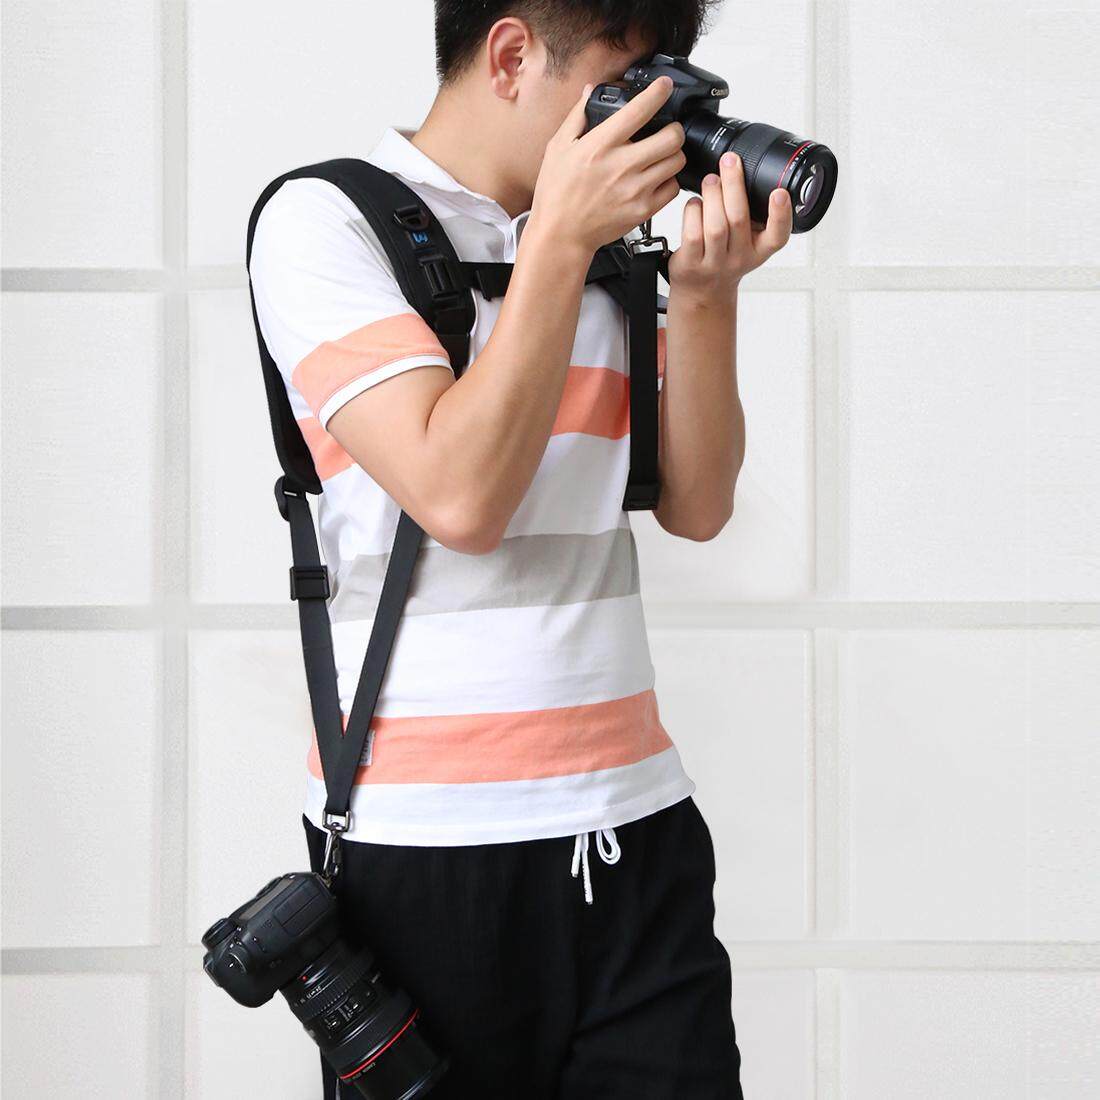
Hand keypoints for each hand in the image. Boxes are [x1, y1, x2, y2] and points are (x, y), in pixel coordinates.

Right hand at [529, 76, 685, 254]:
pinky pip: (673, 188)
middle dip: (673, 128)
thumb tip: (590, 91)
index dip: (658, 92)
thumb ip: (577, 116)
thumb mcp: (557, 148)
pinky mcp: (643, 210)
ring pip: (676, 161)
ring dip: (673, 154)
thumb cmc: (556, 195)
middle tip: (667, 130)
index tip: (664, 86)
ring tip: (661, 155)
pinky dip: (669, 180)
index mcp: (600, 145)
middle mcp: (621, 166)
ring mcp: (635, 190)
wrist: (560, 235)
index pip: (639, 110)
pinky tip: (656, 178)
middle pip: (671, 137)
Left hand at [667, 150, 792, 300]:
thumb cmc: (725, 257)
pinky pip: (692, 233)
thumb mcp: (748, 241)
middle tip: (730, 161)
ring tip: (711, 180)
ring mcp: (715, 263)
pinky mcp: (692, 264)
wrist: (702, 291)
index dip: (781, 215)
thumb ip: (752, 214)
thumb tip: (744, 169)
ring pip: (715, 226)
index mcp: (760, 250)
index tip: (780, 193)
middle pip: (739, 220)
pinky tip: (695, 203)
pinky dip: (693, 210)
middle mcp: (740, 258)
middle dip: (734, 185)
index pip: (778, 236)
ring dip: (712, 196)